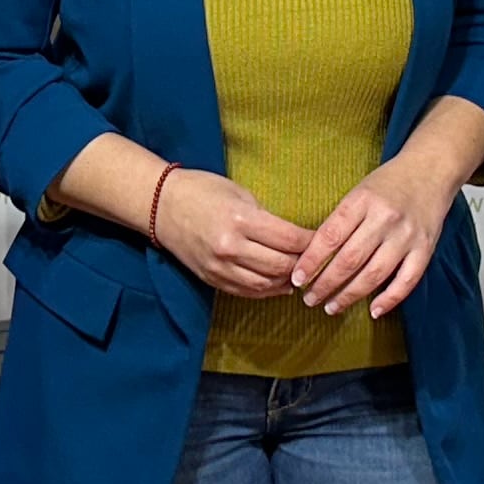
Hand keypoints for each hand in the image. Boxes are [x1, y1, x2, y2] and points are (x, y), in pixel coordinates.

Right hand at [152, 170, 315, 298]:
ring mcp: (220, 267)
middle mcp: (230, 247)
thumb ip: (266, 217)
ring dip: (287, 281)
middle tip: (315, 259)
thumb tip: (294, 238)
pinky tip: (280, 285)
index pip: (288, 239)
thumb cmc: (202, 191)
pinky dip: (267, 291)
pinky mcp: (212, 279)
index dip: (310, 242)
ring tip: (300, 274)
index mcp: (240, 220)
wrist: (161, 206)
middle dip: (303, 263)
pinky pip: (247, 292)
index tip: (322, 240)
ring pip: (266, 284)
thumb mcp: (239, 193)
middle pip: (281, 265)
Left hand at [291, 150, 463, 319]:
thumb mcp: (359, 192)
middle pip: (349, 260)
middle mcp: (385, 218)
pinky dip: (389, 299)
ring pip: (374, 275)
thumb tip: (313, 256)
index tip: (297, 278)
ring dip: (349, 296)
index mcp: (363, 200)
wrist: (431, 170)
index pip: (330, 236)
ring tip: (331, 307)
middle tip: (310, 298)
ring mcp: (407, 236)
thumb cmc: (389, 183)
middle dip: (325, 284)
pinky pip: (406, 281)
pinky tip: (373, 311)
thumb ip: (341, 220)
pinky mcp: (425, 249)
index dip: (310, 261)